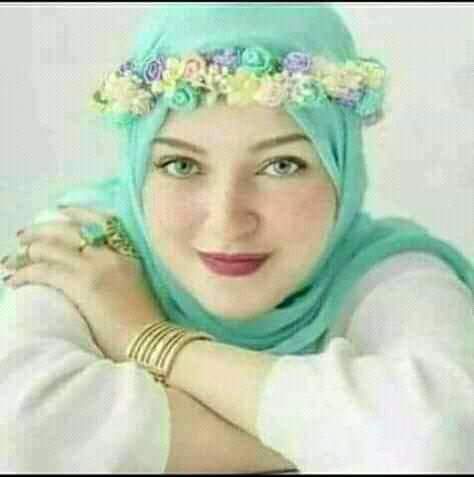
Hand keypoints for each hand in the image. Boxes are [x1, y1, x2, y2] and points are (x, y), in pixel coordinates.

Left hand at [3, 207, 164, 361]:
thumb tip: (95, 275)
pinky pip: (44, 271)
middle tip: (23, 236)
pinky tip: (14, 279)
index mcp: (128, 254)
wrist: (150, 342)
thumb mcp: (138, 287)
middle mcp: (111, 254)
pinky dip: (25, 273)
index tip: (60, 212)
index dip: (76, 215)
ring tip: (11, 260)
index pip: (100, 223)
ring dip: (27, 252)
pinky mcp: (82, 284)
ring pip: (52, 248)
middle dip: (41, 231)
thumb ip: (119, 273)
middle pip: (69, 231)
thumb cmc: (146, 323)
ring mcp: (97, 267)